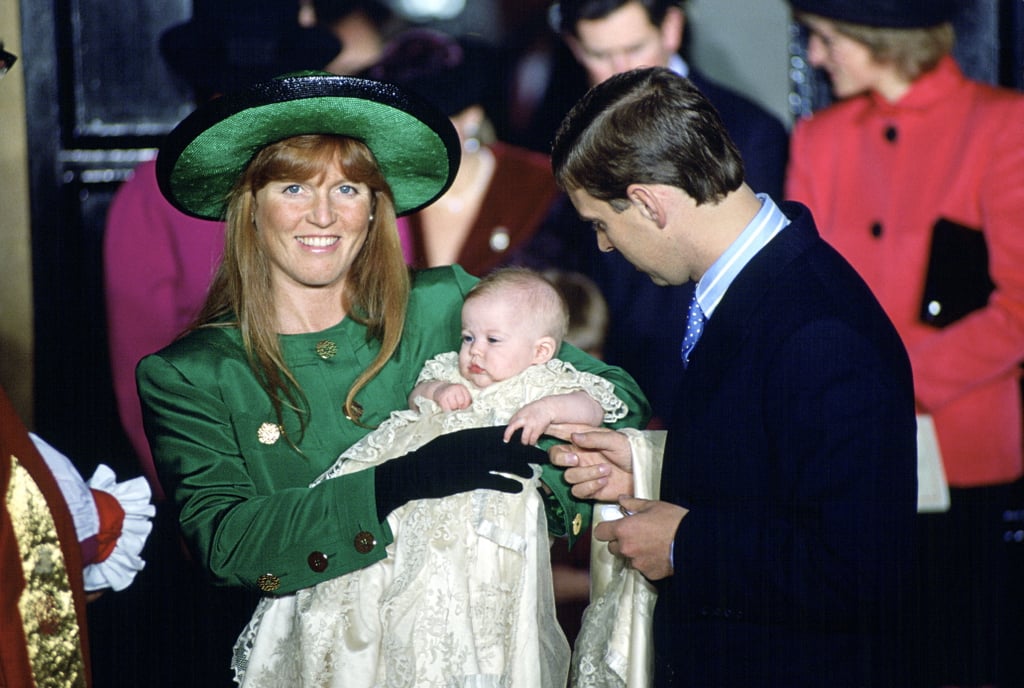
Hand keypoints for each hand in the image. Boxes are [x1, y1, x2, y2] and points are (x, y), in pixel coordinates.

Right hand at [373, 426, 540, 519]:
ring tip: (533, 473)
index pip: (502, 433)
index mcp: (472, 435)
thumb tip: (483, 442)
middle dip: (528, 451)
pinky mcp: (471, 477)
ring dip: (522, 468)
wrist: (414, 471)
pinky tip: (519, 488)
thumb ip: (469, 442)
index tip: (532, 439)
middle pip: (510, 447)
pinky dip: (509, 484)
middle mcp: (477, 445)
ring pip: (507, 462)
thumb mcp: (451, 443)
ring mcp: (475, 461)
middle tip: (543, 456)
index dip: (519, 437)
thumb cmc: (430, 458)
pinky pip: (496, 480)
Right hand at [435, 383, 471, 410]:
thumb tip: (468, 409)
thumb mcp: (460, 392)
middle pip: (461, 403)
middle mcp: (455, 388)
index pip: (468, 399)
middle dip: (459, 407)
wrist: (438, 388)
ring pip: (454, 406)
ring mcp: (448, 392)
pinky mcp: (441, 398)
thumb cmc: (451, 393)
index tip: (462, 406)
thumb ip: (465, 398)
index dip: (466, 405)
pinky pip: (446, 408)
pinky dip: (447, 410)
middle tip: (455, 406)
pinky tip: (446, 407)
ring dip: (452, 408)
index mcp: (461, 387)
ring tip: (450, 405)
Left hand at [504, 397, 554, 444]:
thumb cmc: (536, 409)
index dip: (508, 429)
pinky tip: (533, 441)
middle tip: (506, 440)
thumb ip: (518, 416)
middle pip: (511, 428)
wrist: (548, 407)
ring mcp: (531, 424)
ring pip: (524, 438)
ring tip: (525, 442)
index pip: (510, 422)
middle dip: (507, 435)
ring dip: (524, 442)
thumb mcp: (525, 409)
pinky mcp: (538, 429)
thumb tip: (511, 424)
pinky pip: (532, 440)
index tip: (507, 434)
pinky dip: (532, 442)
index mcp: (519, 413)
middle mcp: (524, 419)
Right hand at [548, 428, 633, 500]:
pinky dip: (590, 486)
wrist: (641, 472)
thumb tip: (574, 436)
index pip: (559, 442)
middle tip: (577, 459)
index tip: (568, 450)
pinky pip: (578, 491)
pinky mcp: (588, 489)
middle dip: (563, 460)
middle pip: (556, 461)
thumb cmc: (630, 451)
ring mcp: (583, 474)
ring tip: (605, 470)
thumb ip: (593, 438)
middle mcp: (579, 458)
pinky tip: (604, 481)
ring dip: (587, 474)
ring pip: (568, 477)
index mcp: (582, 443)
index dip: (556, 447)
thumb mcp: (614, 439)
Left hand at [594, 496, 686, 580]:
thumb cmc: (674, 520)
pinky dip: (647, 562)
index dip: (605, 529)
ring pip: (627, 558)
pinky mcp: (649, 574)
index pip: (600, 532)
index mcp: (623, 529)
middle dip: (620, 541)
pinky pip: (642, 568)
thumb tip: (621, 499)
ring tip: (651, 544)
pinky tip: (659, 554)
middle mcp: (626, 548)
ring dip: (634, 552)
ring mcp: (637, 563)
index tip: (612, 527)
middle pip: (612, 547)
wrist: (695, 541)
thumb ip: (633, 503)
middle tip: (636, 534)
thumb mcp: (653, 506)